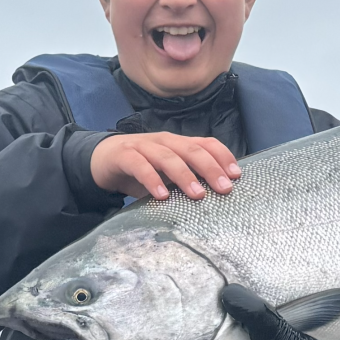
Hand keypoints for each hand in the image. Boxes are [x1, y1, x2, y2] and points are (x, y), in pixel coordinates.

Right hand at [89, 131, 242, 201]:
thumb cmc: (141, 168)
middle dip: (210, 168)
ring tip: (198, 194)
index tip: (237, 175)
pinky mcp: (124, 155)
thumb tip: (215, 197)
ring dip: (185, 175)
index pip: (206, 143)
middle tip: (224, 188)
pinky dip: (152, 179)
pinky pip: (140, 165)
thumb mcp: (167, 174)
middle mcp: (164, 141)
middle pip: (191, 149)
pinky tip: (161, 195)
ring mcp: (143, 146)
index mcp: (178, 143)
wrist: (102, 159)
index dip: (223, 156)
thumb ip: (186, 180)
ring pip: (168, 156)